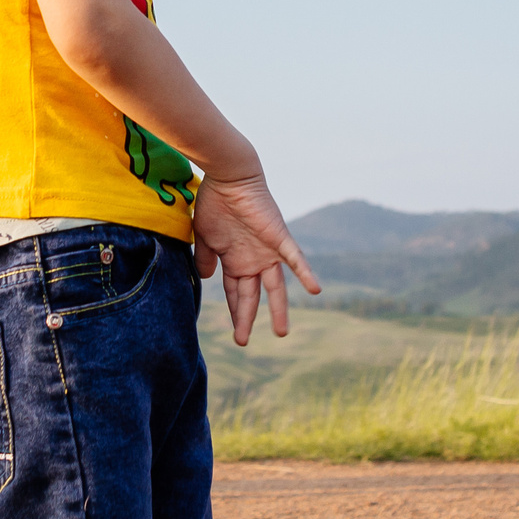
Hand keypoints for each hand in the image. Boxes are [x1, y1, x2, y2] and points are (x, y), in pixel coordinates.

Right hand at [189, 169, 321, 345]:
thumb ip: (205, 259)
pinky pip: (295, 258)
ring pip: (276, 286)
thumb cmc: (214, 203)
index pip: (236, 294)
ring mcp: (267, 252)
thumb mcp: (204, 237)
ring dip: (278, 308)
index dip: (235, 313)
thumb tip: (203, 279)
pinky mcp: (279, 238)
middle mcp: (253, 260)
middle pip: (252, 296)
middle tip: (243, 341)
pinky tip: (315, 290)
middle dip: (247, 318)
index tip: (236, 334)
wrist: (227, 176)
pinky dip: (305, 273)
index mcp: (236, 261)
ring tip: (281, 332)